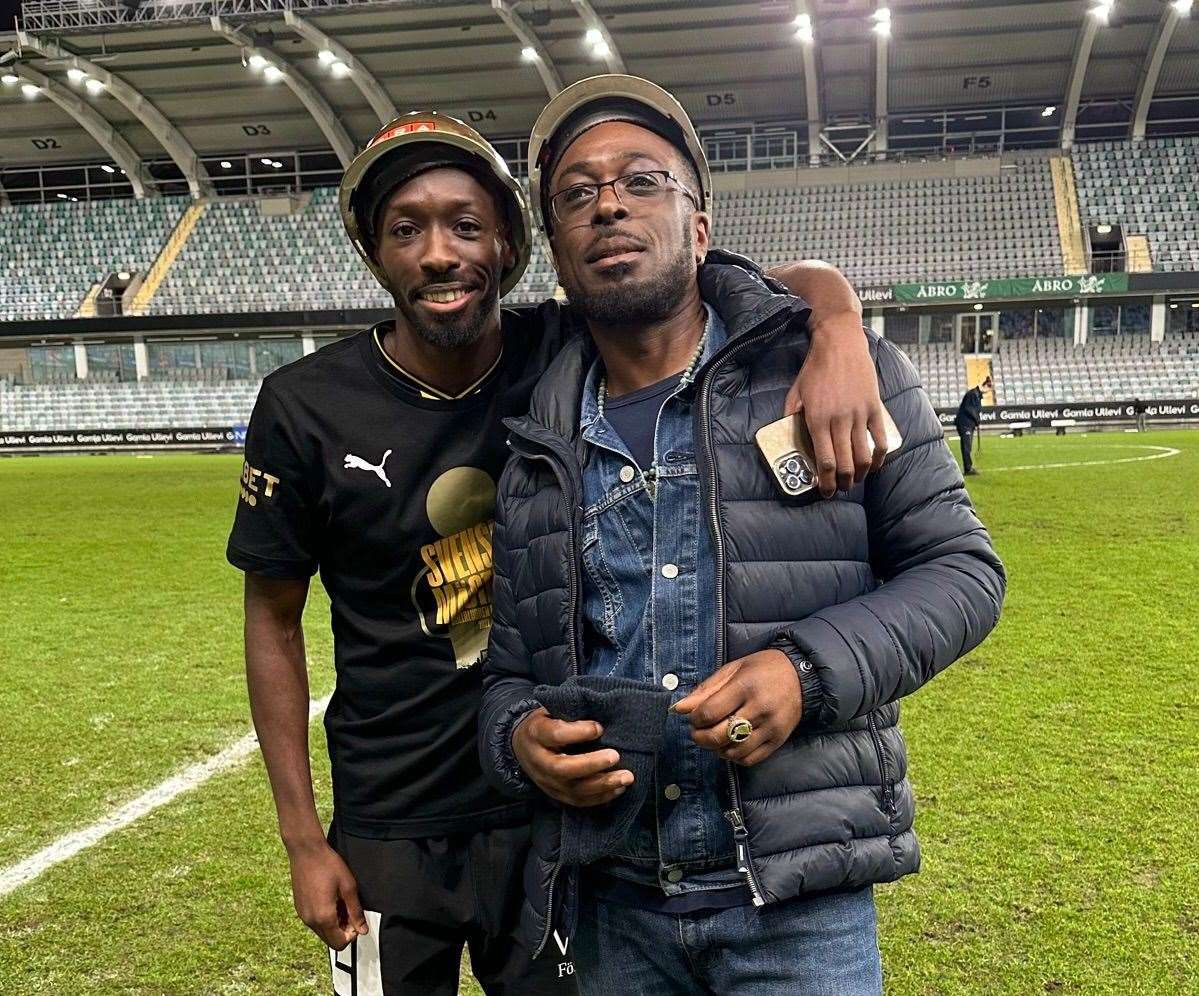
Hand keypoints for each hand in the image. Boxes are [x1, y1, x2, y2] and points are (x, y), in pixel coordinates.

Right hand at [287, 839, 367, 950]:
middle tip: (350, 912)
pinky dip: (324, 918)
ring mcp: (303, 915)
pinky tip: (330, 901)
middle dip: (343, 931)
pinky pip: (314, 922)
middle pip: (330, 941)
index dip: (352, 935)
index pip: (339, 943)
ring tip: (341, 903)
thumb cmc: (327, 865)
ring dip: (334, 924)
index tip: (356, 920)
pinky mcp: (299, 909)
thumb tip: (362, 929)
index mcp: (324, 917)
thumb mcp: (348, 887)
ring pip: (322, 932)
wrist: (306, 851)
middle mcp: (310, 920)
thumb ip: (356, 911)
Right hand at [512, 707, 633, 806]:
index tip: (599, 727)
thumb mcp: (551, 710)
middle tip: (615, 756)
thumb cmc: (545, 723)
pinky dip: (600, 798)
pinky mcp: (555, 794)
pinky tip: (619, 789)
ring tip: (626, 777)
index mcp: (536, 734)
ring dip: (603, 785)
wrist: (522, 746)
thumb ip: (571, 713)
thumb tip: (601, 716)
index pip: (555, 735)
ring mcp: (546, 781)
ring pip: (573, 790)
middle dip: (592, 764)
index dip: (578, 732)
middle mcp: (538, 761)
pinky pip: (578, 801)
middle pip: (562, 769)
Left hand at [671, 650, 801, 766]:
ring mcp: (771, 727)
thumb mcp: (732, 670)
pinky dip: (734, 757)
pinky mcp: (778, 741)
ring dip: (716, 749)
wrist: (801, 675)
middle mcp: (759, 709)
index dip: (695, 719)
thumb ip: (705, 690)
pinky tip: (730, 746)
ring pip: (734, 751)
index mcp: (745, 687)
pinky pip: (750, 759)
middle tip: (697, 732)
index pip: (710, 713)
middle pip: (719, 735)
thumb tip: (679, 709)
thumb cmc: (762, 669)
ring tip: (714, 738)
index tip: (694, 717)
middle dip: (700, 737)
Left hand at [784, 310, 888, 497]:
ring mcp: (859, 415)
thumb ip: (791, 415)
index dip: (825, 481)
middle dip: (842, 483)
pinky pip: (880, 439)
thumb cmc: (815, 367)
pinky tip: (874, 464)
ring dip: (860, 474)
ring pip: (863, 456)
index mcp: (817, 419)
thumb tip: (790, 434)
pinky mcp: (874, 408)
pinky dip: (879, 456)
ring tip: (855, 480)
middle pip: (844, 464)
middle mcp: (839, 420)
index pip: (824, 461)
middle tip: (839, 490)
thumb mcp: (795, 392)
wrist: (840, 344)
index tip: (824, 491)